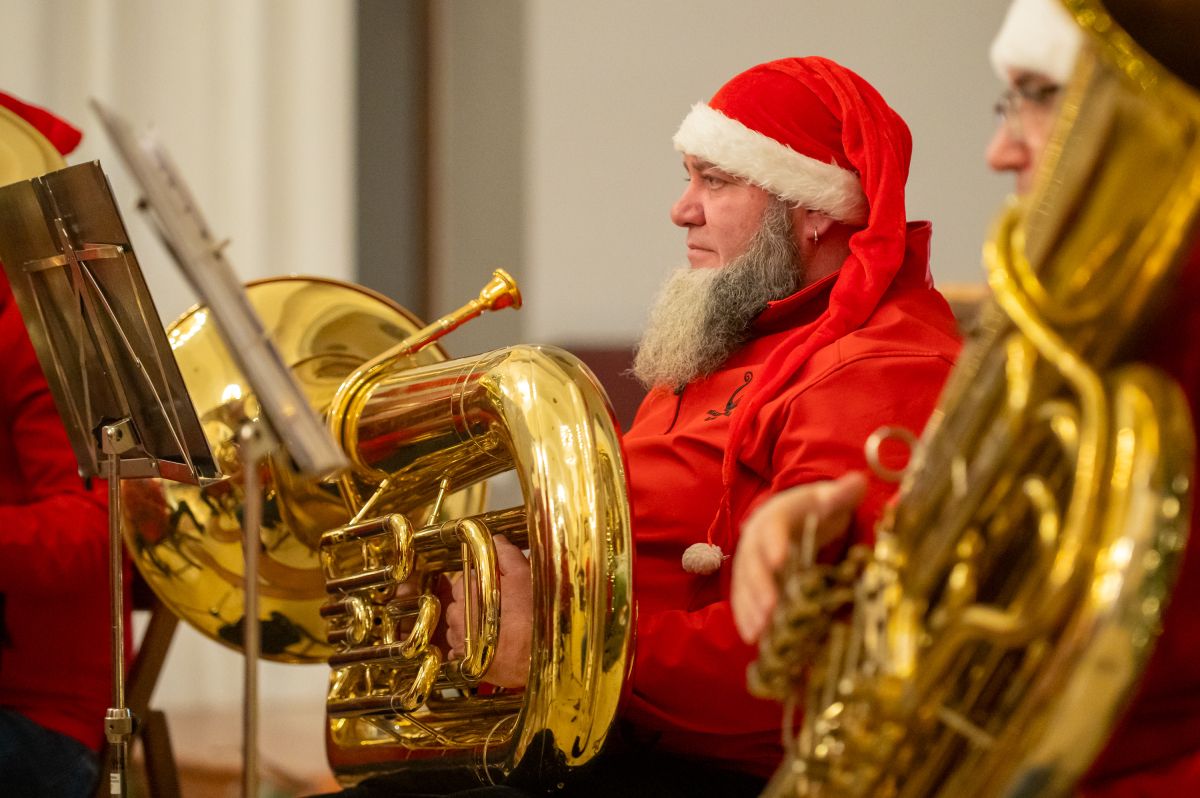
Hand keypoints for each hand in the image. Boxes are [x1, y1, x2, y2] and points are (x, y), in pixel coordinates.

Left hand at [444, 534, 532, 687]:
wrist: (537, 657)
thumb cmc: (533, 616)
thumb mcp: (525, 577)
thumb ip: (507, 555)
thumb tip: (496, 540)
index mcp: (469, 589)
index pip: (467, 577)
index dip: (483, 579)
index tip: (498, 584)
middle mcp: (458, 613)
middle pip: (459, 600)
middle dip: (475, 600)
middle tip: (498, 604)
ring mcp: (459, 637)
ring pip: (457, 623)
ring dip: (470, 622)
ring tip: (494, 626)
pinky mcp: (463, 659)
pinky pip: (459, 648)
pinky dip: (469, 645)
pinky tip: (488, 644)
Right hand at [731, 472, 867, 644]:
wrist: (795, 516)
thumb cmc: (816, 509)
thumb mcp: (830, 499)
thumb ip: (842, 494)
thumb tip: (859, 481)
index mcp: (776, 515)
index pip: (773, 527)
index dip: (775, 543)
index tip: (781, 559)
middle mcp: (756, 540)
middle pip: (754, 562)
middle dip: (760, 586)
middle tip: (769, 609)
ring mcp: (750, 563)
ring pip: (745, 585)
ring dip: (751, 609)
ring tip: (759, 633)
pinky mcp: (750, 583)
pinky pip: (744, 600)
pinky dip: (747, 618)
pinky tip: (753, 638)